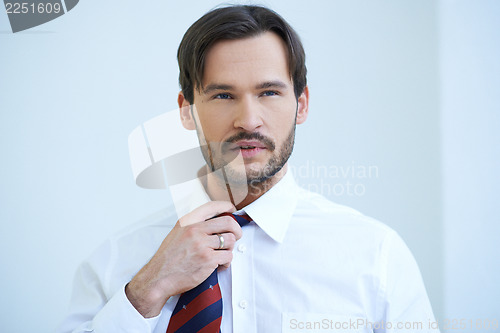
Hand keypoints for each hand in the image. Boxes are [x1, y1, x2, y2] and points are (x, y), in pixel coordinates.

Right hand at [125, 201, 241, 317]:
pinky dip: (227, 262)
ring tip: (222, 254)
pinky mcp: (208, 259)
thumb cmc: (168, 258)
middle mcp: (195, 230)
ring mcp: (202, 244)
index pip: (212, 207)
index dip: (226, 206)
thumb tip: (215, 223)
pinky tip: (219, 265)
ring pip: (230, 240)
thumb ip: (194, 226)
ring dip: (230, 248)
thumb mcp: (177, 233)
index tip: (232, 209)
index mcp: (187, 221)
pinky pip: (228, 256)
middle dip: (237, 230)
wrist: (158, 278)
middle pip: (228, 222)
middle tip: (237, 235)